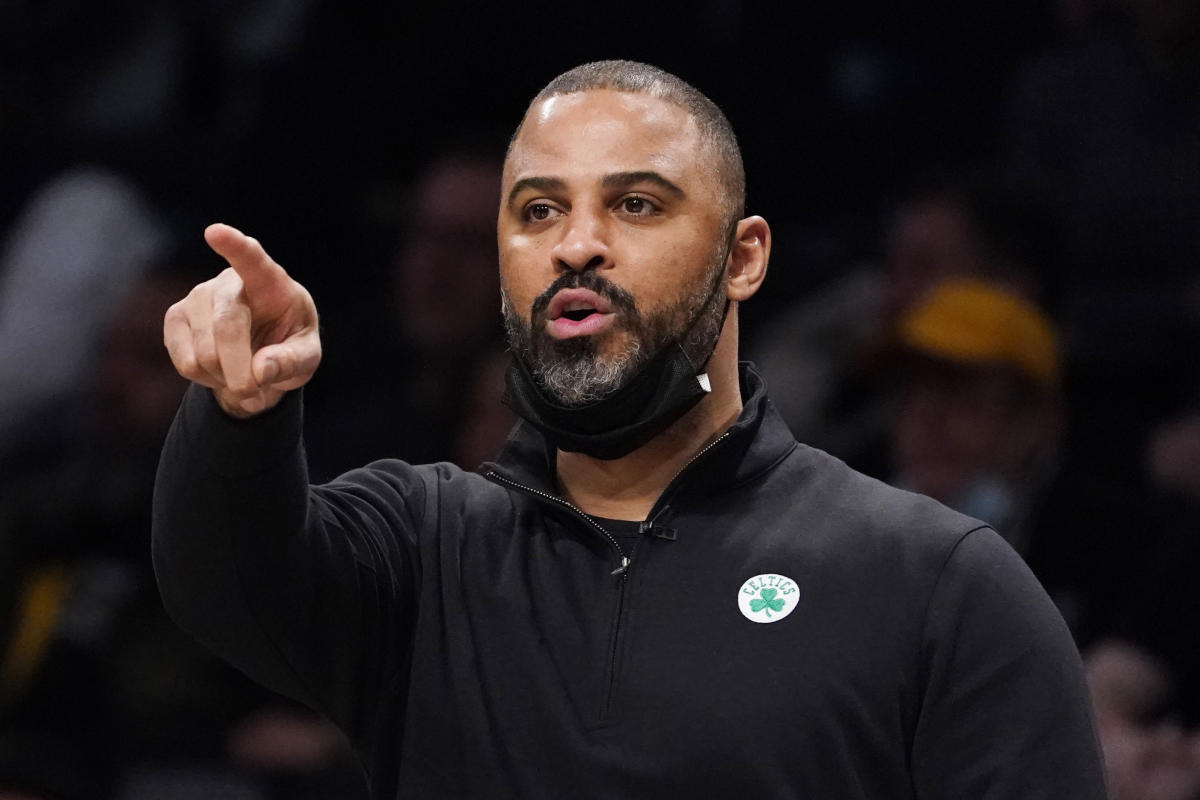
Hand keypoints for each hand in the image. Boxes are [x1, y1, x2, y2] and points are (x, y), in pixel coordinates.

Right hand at [163, 223, 320, 416]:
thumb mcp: (306, 358)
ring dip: (226, 377)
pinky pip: (185, 361)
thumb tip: (259, 370)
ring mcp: (198, 297)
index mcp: (270, 281)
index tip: (215, 232)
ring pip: (204, 351)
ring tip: (243, 374)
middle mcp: (229, 282)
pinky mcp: (175, 318)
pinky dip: (205, 379)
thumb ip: (291, 362)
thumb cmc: (289, 346)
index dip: (234, 246)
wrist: (260, 355)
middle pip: (227, 325)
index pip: (252, 259)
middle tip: (254, 393)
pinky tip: (219, 370)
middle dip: (239, 369)